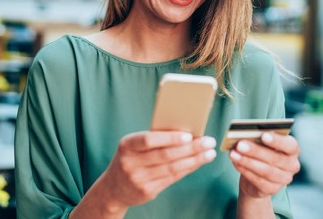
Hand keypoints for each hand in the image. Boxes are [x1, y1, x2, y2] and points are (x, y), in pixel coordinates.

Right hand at [100, 131, 216, 210]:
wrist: (113, 188)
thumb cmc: (130, 158)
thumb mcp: (133, 146)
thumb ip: (153, 139)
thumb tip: (185, 132)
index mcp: (127, 145)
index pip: (149, 140)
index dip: (170, 138)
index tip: (189, 135)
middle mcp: (131, 163)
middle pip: (166, 155)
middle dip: (191, 148)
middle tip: (209, 141)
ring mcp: (139, 179)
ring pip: (172, 168)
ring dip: (194, 160)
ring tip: (209, 153)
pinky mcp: (147, 191)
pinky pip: (172, 178)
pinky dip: (188, 169)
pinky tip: (198, 162)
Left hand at [229, 133, 299, 198]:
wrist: (256, 175)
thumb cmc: (261, 151)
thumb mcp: (261, 143)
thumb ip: (257, 138)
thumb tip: (243, 136)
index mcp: (293, 149)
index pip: (290, 145)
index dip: (277, 141)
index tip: (263, 135)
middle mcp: (292, 165)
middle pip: (275, 158)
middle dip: (255, 151)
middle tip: (240, 144)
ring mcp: (284, 179)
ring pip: (266, 171)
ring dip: (247, 162)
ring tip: (233, 154)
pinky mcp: (272, 189)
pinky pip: (258, 180)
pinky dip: (245, 170)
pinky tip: (235, 162)